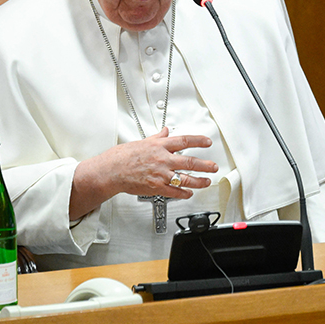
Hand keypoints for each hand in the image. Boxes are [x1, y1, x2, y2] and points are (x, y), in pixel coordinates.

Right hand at [69, 127, 218, 219]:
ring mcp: (160, 174)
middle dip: (205, 165)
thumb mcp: (142, 142)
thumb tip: (166, 131)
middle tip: (214, 167)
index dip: (198, 140)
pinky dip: (184, 193)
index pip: (184, 141)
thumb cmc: (123, 157)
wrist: (110, 171)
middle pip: (189, 162)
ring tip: (207, 182)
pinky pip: (174, 191)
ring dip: (198, 181)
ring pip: (185, 179)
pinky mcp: (156, 187)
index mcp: (159, 146)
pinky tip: (189, 193)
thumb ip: (157, 137)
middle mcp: (162, 159)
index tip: (208, 142)